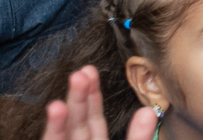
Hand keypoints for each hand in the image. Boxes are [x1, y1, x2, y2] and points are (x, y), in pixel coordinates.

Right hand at [40, 65, 156, 139]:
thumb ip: (138, 138)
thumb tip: (149, 111)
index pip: (93, 121)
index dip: (91, 96)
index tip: (89, 70)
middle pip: (76, 124)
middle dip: (77, 100)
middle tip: (79, 73)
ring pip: (60, 137)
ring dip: (60, 119)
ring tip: (58, 102)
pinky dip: (54, 130)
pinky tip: (55, 110)